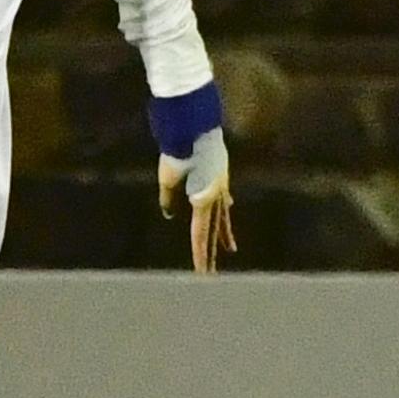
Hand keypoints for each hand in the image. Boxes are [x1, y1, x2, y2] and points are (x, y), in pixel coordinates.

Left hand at [159, 154, 240, 274]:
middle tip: (212, 273)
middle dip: (212, 251)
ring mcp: (220, 183)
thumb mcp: (168, 178)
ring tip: (230, 249)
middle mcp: (216, 195)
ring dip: (224, 232)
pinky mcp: (219, 172)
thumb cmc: (178, 151)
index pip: (200, 234)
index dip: (200, 255)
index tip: (203, 274)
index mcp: (204, 199)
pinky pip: (222, 195)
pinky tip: (228, 209)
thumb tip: (169, 213)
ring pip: (221, 214)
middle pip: (213, 229)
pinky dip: (224, 205)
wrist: (193, 123)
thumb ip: (168, 198)